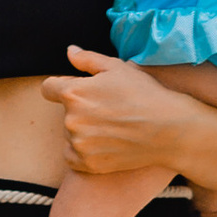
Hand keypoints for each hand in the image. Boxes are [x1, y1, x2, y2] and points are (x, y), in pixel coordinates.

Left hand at [43, 47, 193, 177]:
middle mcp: (71, 120)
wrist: (168, 131)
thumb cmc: (144, 94)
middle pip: (64, 112)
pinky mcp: (88, 165)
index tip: (77, 91)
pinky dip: (84, 152)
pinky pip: (73, 157)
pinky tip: (105, 144)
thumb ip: (87, 59)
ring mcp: (79, 145)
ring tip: (112, 127)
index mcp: (73, 93)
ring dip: (83, 131)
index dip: (61, 87)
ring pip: (70, 135)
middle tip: (108, 109)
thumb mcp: (117, 68)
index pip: (48, 88)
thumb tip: (69, 52)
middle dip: (79, 109)